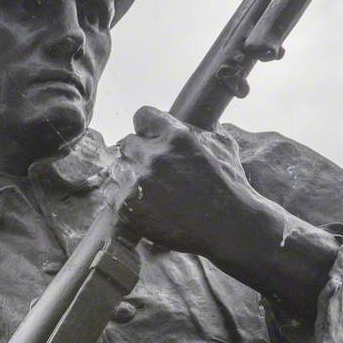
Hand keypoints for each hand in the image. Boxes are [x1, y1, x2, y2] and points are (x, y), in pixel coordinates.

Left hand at [116, 106, 260, 255]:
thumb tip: (193, 121)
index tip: (149, 137)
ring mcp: (139, 180)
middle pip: (127, 143)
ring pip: (117, 168)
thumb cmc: (232, 187)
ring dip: (128, 176)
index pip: (142, 116)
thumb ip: (201, 130)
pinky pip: (110, 192)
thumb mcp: (223, 146)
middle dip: (137, 154)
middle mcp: (154, 154)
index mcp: (175, 135)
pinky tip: (138, 203)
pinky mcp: (129, 205)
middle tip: (150, 170)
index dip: (146, 128)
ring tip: (145, 189)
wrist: (230, 227)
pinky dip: (120, 197)